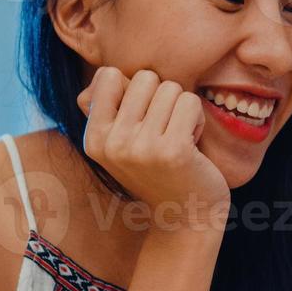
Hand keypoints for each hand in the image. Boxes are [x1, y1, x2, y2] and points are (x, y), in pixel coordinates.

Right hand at [76, 68, 229, 229]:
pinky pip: (190, 102)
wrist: (186, 217)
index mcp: (94, 138)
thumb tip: (106, 73)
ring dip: (182, 110)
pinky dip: (198, 119)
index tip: (144, 119)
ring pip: (170, 88)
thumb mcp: (122, 144)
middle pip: (145, 78)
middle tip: (166, 130)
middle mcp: (112, 143)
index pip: (109, 75)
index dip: (135, 90)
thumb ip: (110, 108)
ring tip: (178, 138)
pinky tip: (193, 145)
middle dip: (163, 98)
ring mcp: (141, 147)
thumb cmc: (159, 172)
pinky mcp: (173, 151)